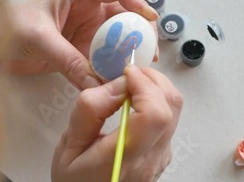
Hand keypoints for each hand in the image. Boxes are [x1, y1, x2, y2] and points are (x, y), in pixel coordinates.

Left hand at [2, 0, 158, 89]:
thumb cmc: (7, 28)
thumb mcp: (38, 39)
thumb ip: (67, 59)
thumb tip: (96, 85)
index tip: (146, 17)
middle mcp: (90, 13)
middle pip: (127, 16)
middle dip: (141, 31)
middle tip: (149, 53)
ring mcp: (89, 36)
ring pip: (120, 41)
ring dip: (131, 54)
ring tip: (140, 71)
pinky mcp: (83, 56)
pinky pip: (105, 62)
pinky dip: (114, 72)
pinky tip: (119, 83)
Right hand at [51, 65, 183, 181]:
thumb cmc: (74, 179)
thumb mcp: (67, 144)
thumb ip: (91, 110)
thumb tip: (119, 83)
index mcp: (124, 157)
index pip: (155, 114)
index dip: (145, 85)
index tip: (126, 73)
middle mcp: (151, 159)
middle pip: (172, 107)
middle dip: (154, 79)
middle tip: (130, 73)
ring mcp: (161, 159)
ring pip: (175, 112)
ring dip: (157, 89)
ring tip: (130, 86)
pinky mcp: (163, 157)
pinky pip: (170, 121)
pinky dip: (157, 102)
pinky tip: (134, 104)